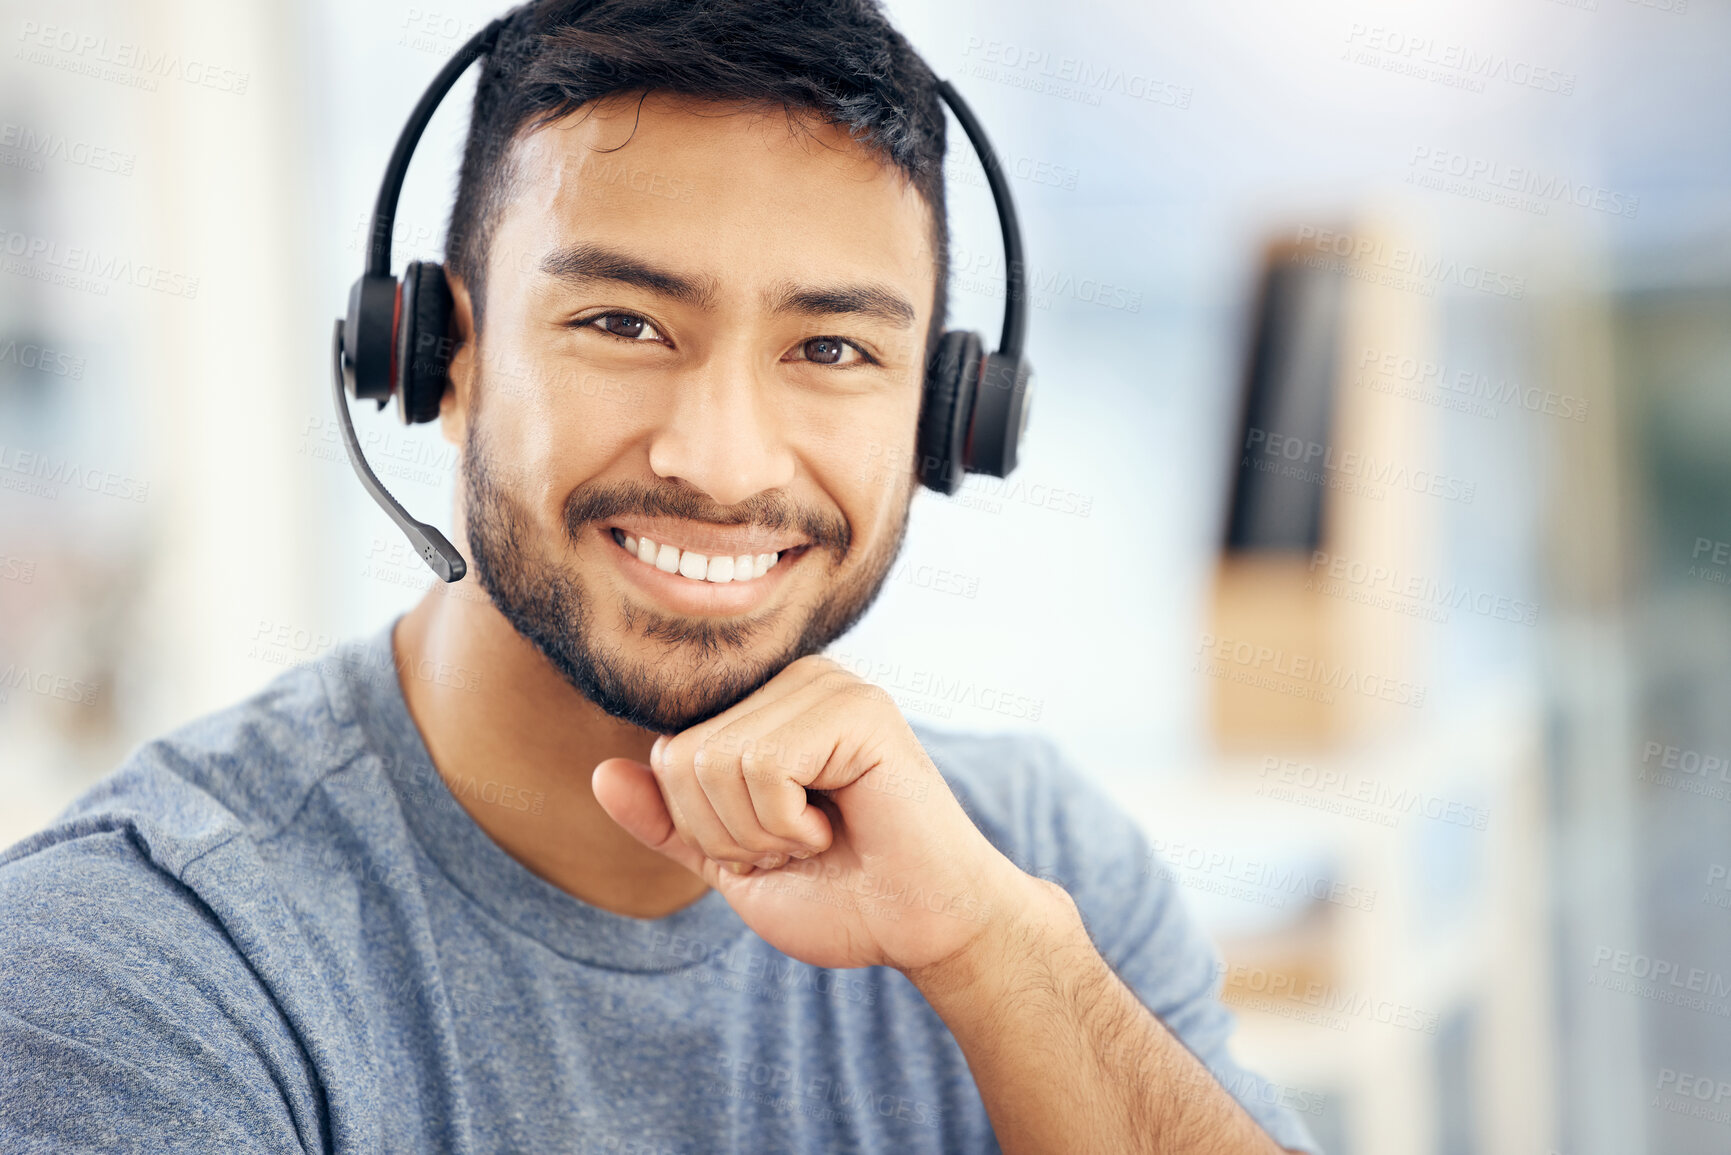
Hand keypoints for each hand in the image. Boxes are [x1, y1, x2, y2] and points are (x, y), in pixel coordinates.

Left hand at [591, 655, 1037, 973]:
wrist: (920, 928)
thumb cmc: (841, 896)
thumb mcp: (732, 863)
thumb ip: (669, 821)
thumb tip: (600, 774)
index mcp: (763, 707)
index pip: (667, 753)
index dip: (705, 828)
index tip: (775, 844)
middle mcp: (792, 681)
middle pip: (681, 757)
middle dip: (728, 833)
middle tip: (799, 845)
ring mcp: (827, 685)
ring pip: (715, 761)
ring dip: (761, 832)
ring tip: (821, 836)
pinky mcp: (858, 708)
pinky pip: (762, 765)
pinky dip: (789, 823)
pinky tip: (839, 826)